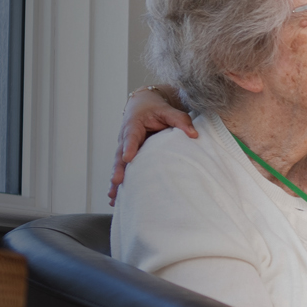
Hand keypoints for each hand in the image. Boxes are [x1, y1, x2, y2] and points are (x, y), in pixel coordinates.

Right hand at [108, 87, 196, 205]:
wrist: (142, 105)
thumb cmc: (155, 108)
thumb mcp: (167, 110)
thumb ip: (180, 120)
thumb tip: (194, 135)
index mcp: (133, 125)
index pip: (130, 136)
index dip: (129, 147)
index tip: (127, 158)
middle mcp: (125, 138)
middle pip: (119, 155)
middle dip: (118, 169)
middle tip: (116, 181)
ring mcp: (124, 149)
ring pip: (118, 166)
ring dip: (115, 181)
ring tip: (113, 197)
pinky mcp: (127, 157)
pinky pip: (122, 171)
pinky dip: (118, 185)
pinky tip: (116, 200)